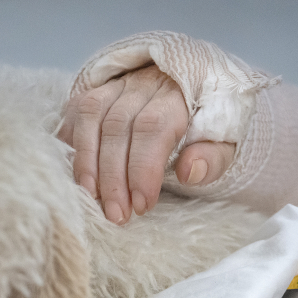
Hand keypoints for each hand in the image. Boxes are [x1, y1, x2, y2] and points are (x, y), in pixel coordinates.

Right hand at [59, 65, 234, 224]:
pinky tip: (78, 175)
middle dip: (114, 176)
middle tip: (117, 214)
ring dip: (87, 163)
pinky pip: (75, 112)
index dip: (143, 169)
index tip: (142, 205)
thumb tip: (190, 172)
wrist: (196, 88)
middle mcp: (143, 83)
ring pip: (91, 116)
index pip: (153, 127)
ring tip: (91, 199)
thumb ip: (214, 157)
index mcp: (179, 93)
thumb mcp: (226, 141)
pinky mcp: (95, 91)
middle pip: (118, 126)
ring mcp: (115, 84)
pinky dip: (72, 144)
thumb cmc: (208, 124)